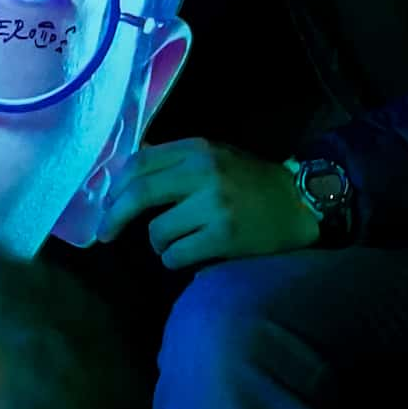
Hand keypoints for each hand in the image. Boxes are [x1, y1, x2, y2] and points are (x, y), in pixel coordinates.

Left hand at [99, 139, 317, 268]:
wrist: (302, 203)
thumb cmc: (252, 181)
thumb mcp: (215, 155)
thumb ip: (175, 159)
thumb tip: (127, 169)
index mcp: (196, 149)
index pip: (139, 163)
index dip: (115, 186)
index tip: (106, 204)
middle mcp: (203, 172)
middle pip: (139, 194)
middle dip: (113, 217)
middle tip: (104, 234)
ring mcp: (214, 205)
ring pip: (157, 231)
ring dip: (158, 244)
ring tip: (175, 243)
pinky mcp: (225, 236)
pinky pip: (177, 254)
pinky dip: (174, 259)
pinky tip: (188, 255)